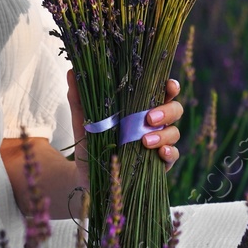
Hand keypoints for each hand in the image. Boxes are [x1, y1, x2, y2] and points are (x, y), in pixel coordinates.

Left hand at [66, 72, 184, 169]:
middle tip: (149, 117)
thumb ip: (79, 98)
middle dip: (167, 110)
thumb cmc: (90, 142)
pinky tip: (159, 153)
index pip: (162, 91)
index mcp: (140, 106)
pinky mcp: (160, 163)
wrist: (87, 176)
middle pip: (175, 109)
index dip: (170, 86)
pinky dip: (169, 152)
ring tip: (145, 140)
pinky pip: (173, 155)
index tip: (168, 86)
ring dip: (164, 134)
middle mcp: (154, 122)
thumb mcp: (84, 121)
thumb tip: (72, 71)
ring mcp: (159, 142)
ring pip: (174, 132)